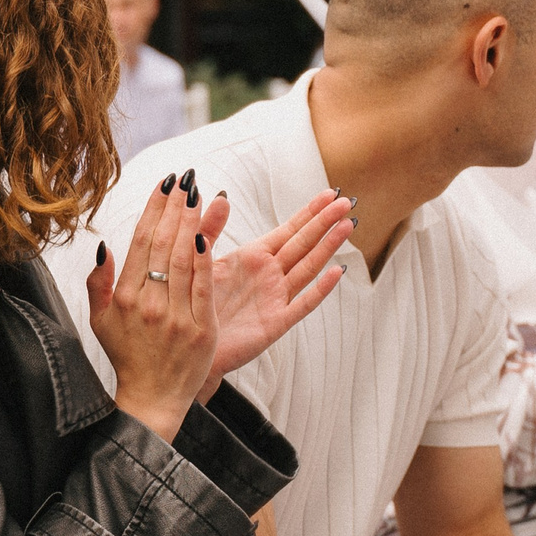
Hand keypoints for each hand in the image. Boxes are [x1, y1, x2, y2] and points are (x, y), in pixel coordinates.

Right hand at [89, 169, 216, 442]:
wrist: (151, 398)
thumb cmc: (127, 355)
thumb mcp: (100, 320)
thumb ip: (98, 282)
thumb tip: (104, 246)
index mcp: (124, 298)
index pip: (141, 242)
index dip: (154, 209)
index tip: (164, 183)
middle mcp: (148, 304)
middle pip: (163, 245)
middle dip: (175, 207)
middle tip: (184, 179)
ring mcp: (176, 318)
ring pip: (184, 260)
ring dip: (191, 223)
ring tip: (196, 195)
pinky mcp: (201, 331)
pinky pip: (204, 288)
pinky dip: (206, 260)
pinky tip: (207, 234)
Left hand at [202, 188, 349, 386]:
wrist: (188, 343)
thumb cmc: (194, 303)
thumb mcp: (199, 260)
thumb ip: (209, 228)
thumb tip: (219, 195)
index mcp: (253, 258)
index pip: (288, 230)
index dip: (309, 212)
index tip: (329, 192)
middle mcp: (269, 275)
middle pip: (303, 244)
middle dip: (324, 223)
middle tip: (346, 201)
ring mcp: (275, 298)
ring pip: (308, 267)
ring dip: (328, 247)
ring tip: (347, 225)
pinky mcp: (275, 323)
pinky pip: (302, 304)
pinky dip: (320, 289)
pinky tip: (337, 272)